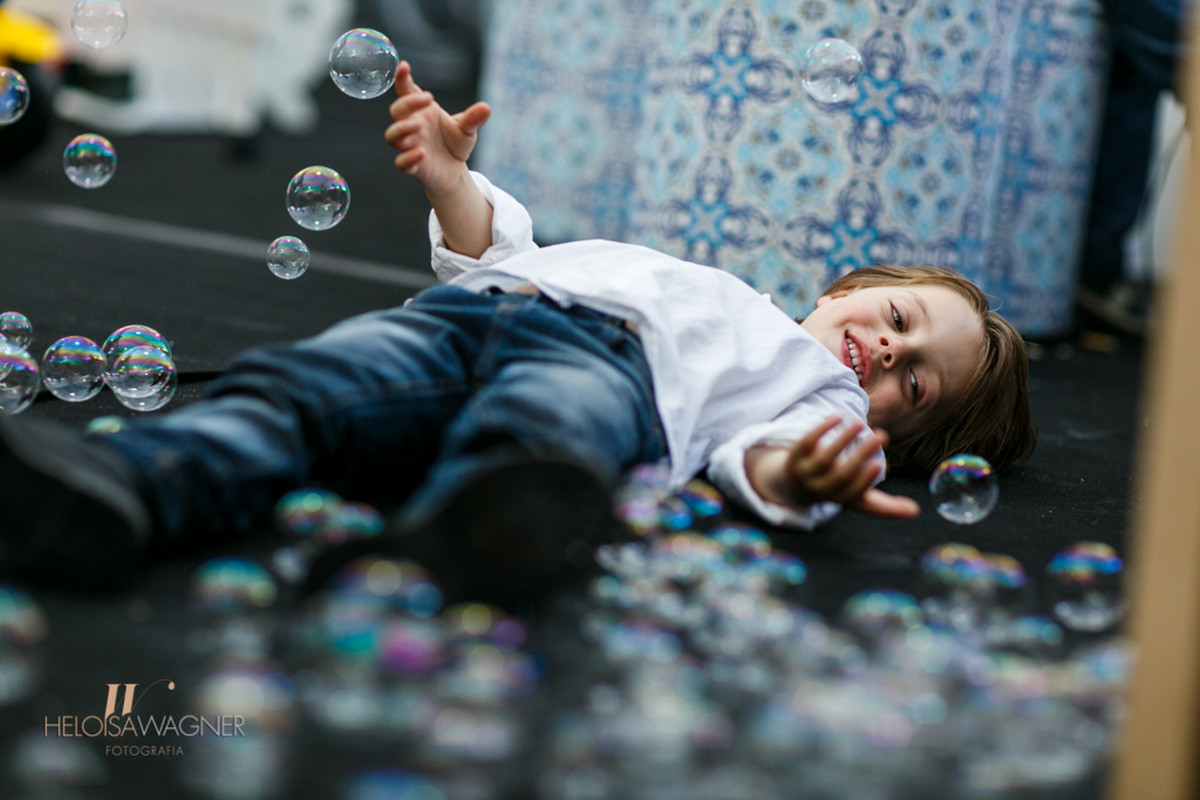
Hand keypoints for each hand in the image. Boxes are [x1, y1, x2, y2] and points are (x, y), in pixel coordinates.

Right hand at [384, 60, 490, 194]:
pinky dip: (408, 158)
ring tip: (417, 125)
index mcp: (422, 111)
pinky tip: (421, 154)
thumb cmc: (455, 144)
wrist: (454, 171)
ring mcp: (409, 146)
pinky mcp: (411, 166)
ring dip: (401, 129)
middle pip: (396, 111)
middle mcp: (411, 126)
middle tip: (428, 100)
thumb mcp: (467, 129)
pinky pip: (401, 163)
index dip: (402, 79)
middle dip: (407, 103)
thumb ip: (473, 118)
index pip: (406, 91)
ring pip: (392, 136)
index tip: (404, 67)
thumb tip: (486, 108)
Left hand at [782, 416, 919, 518]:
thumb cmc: (837, 489)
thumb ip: (885, 507)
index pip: (853, 493)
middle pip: (840, 475)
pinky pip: (806, 442)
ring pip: (824, 458)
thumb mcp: (859, 499)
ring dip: (842, 440)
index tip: (879, 466)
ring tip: (859, 423)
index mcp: (840, 499)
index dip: (864, 481)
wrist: (793, 484)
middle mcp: (821, 489)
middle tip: (881, 436)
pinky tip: (837, 417)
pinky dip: (820, 430)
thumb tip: (916, 512)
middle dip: (860, 456)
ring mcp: (806, 473)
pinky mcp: (795, 456)